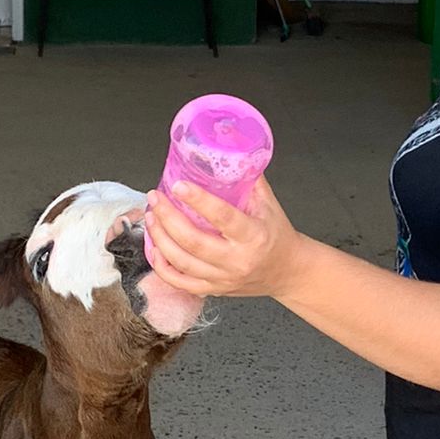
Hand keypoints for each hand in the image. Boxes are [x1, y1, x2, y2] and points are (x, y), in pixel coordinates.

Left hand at [143, 176, 305, 298]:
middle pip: (193, 242)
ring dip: (160, 239)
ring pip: (182, 262)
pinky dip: (161, 266)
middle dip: (168, 218)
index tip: (178, 186)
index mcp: (254, 236)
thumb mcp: (269, 204)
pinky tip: (154, 248)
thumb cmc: (277, 235)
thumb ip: (248, 179)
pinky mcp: (214, 289)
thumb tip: (229, 149)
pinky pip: (180, 283)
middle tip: (155, 198)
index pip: (222, 217)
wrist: (288, 272)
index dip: (198, 200)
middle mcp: (237, 260)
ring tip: (151, 217)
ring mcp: (224, 278)